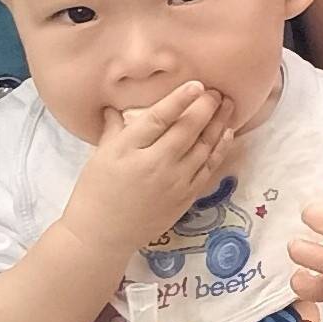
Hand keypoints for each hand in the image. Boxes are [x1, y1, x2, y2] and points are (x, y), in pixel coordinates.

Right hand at [60, 80, 237, 256]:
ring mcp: (173, 182)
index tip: (196, 84)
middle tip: (216, 91)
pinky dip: (220, 148)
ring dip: (219, 123)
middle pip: (187, 130)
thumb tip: (115, 105)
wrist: (101, 237)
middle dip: (206, 106)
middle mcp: (154, 165)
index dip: (179, 100)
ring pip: (203, 146)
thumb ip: (113, 129)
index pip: (158, 119)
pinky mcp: (185, 197)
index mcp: (127, 151)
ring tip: (228, 104)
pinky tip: (227, 133)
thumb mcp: (99, 157)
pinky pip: (208, 167)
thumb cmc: (95, 193)